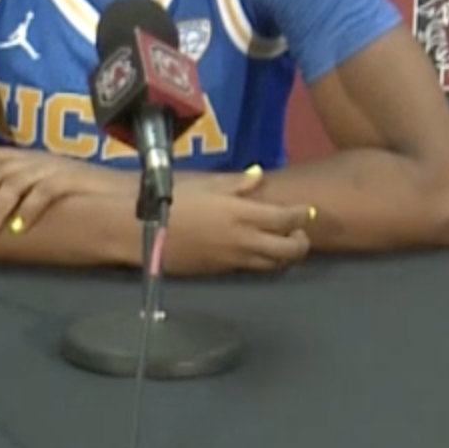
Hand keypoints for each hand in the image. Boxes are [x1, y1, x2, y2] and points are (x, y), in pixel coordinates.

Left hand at [0, 146, 129, 238]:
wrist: (123, 193)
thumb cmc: (81, 194)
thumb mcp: (45, 184)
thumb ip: (21, 188)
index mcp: (27, 157)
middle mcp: (35, 159)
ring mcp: (52, 168)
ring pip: (14, 183)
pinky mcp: (70, 181)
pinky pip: (43, 194)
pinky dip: (28, 212)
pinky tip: (19, 230)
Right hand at [162, 166, 314, 274]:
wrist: (142, 229)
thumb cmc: (173, 199)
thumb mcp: (206, 183)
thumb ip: (237, 183)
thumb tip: (259, 176)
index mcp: (242, 214)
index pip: (287, 219)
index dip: (301, 215)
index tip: (305, 211)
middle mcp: (244, 240)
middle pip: (289, 249)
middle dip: (301, 241)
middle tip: (297, 231)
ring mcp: (233, 259)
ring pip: (273, 264)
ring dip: (284, 254)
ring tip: (279, 242)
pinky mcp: (220, 271)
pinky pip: (251, 268)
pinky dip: (261, 260)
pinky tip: (253, 249)